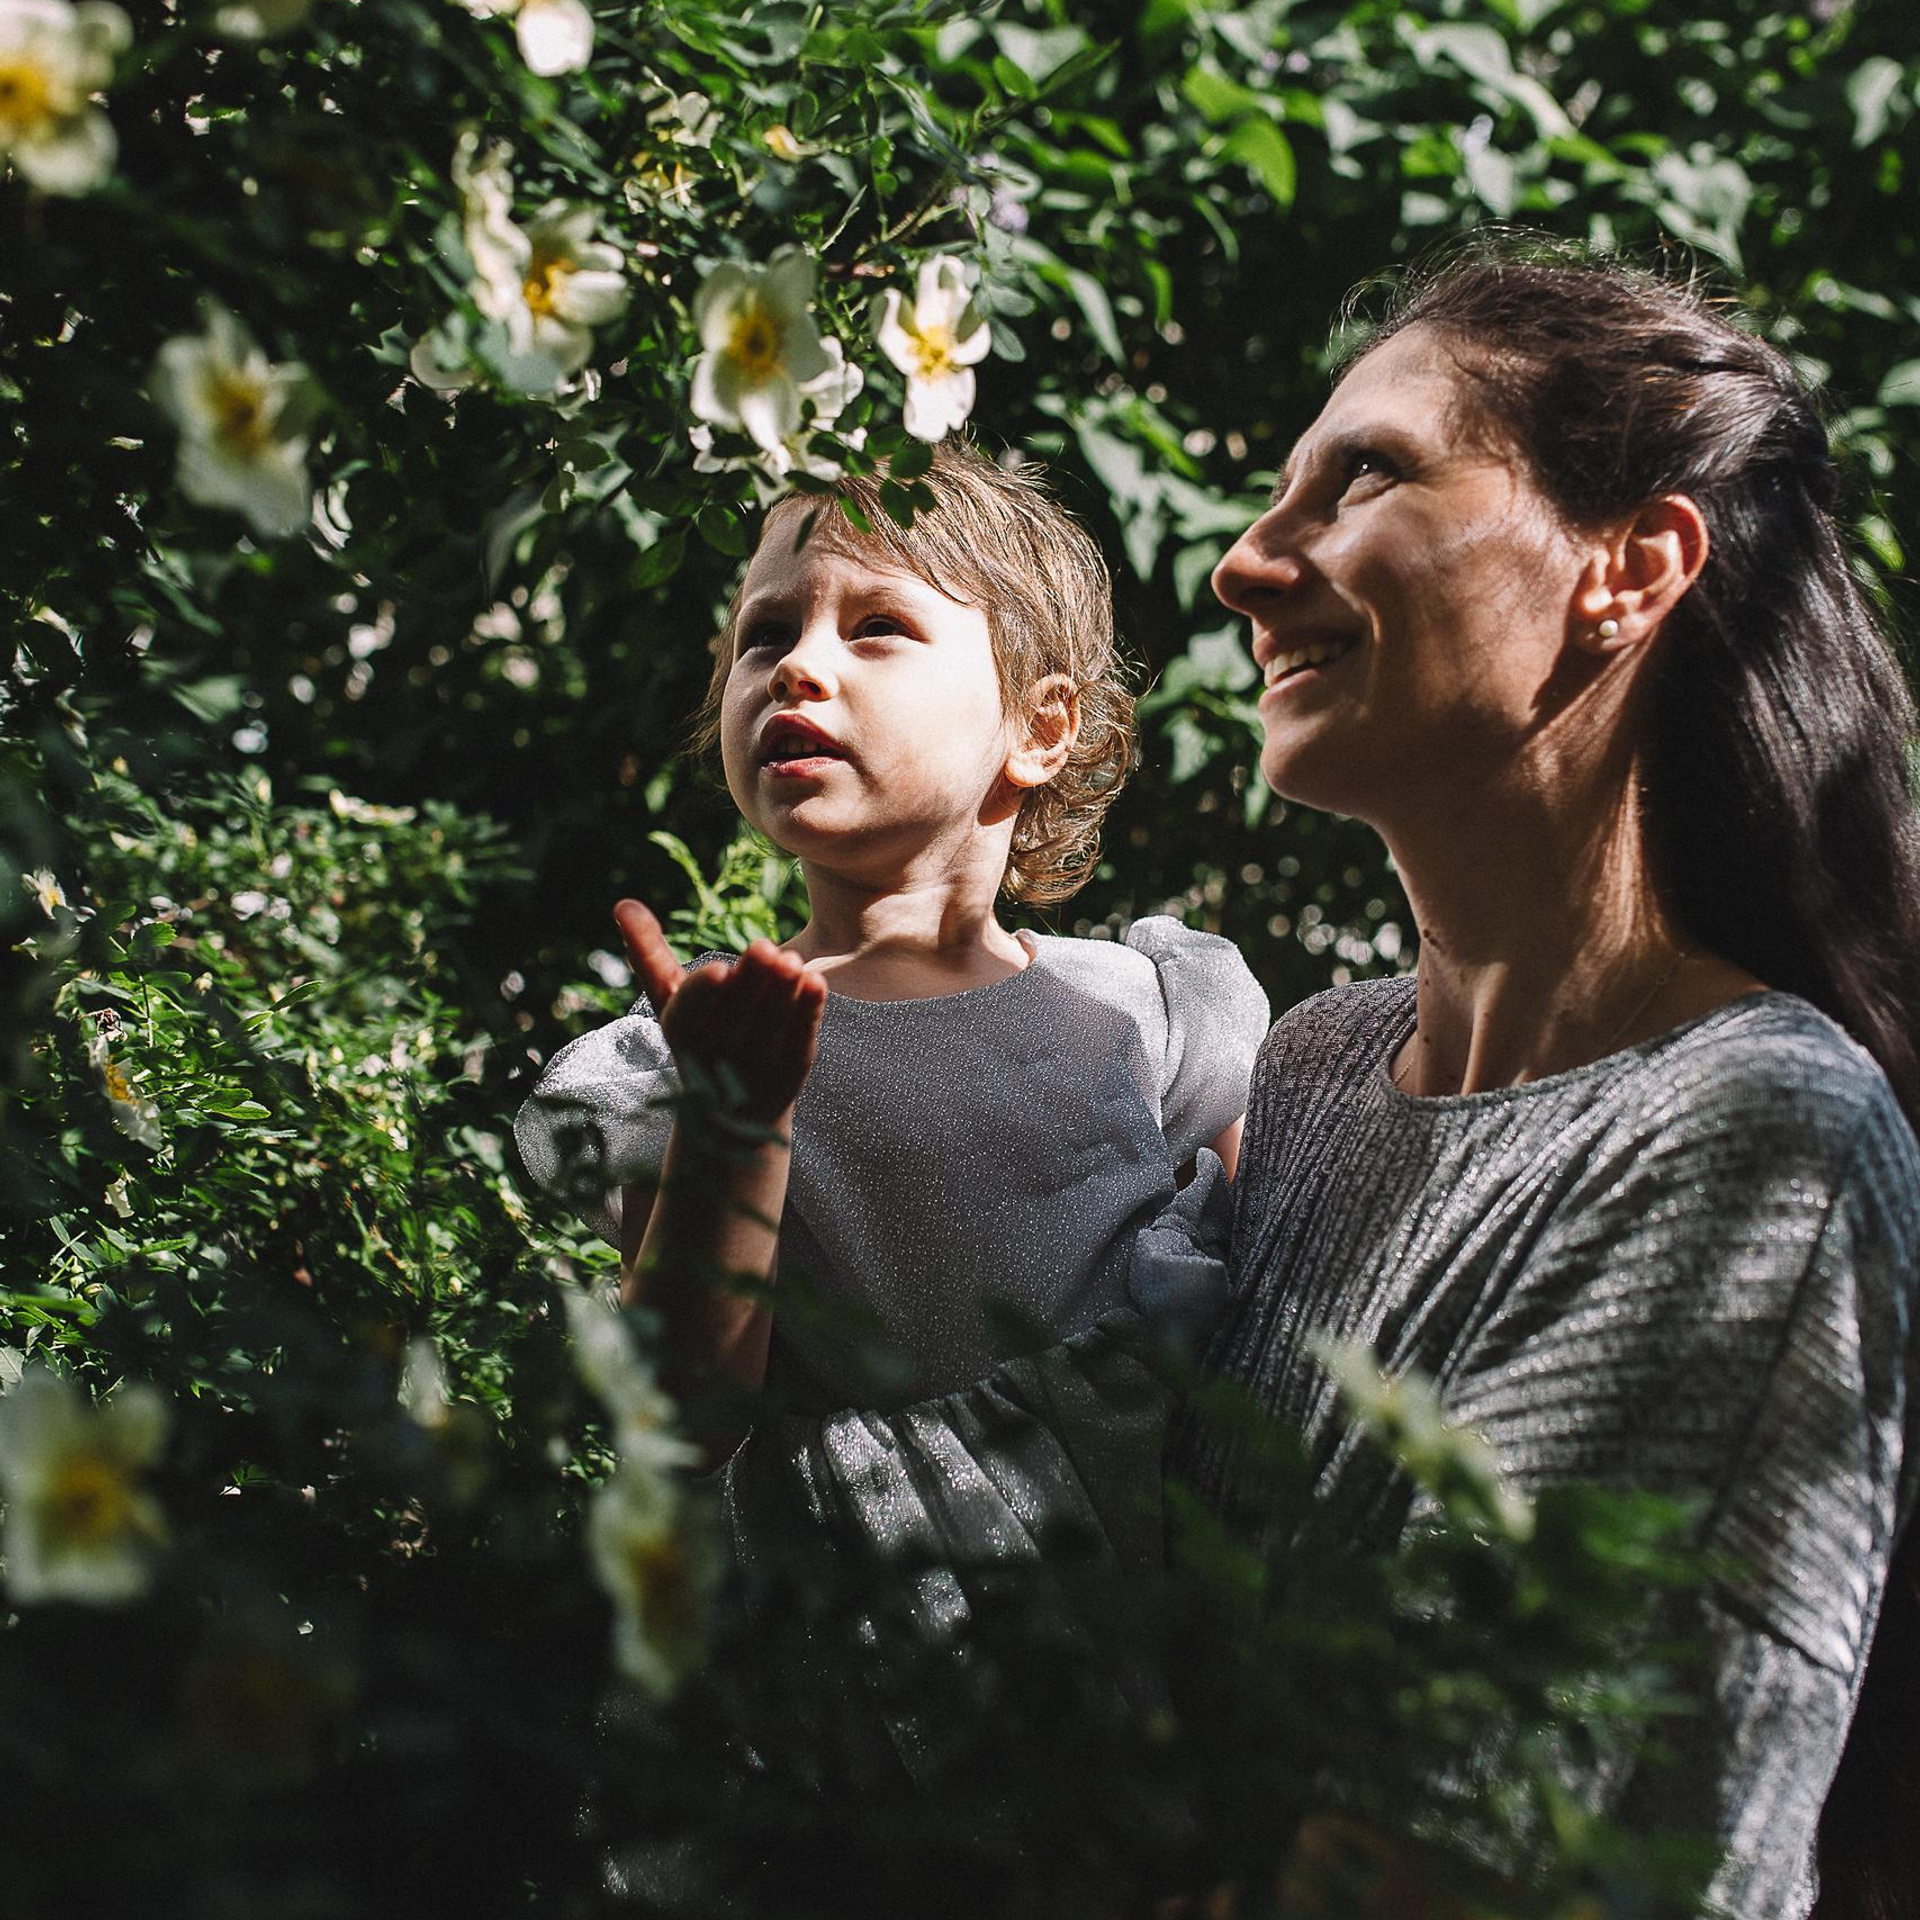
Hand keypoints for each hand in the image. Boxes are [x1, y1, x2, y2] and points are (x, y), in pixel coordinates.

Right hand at [613, 899, 825, 1127]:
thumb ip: (649, 952)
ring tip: (792, 961)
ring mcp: (755, 1067)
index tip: (718, 970)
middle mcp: (716, 1054)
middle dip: (750, 981)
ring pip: (770, 1025)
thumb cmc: (697, 1035)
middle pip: (735, 1014)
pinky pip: (800, 1039)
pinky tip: (816, 981)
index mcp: (681, 1032)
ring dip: (782, 992)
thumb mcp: (669, 998)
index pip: (689, 1012)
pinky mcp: (790, 1072)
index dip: (703, 994)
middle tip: (765, 947)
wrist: (729, 1112)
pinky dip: (808, 1012)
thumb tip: (622, 902)